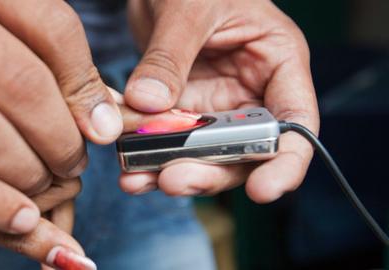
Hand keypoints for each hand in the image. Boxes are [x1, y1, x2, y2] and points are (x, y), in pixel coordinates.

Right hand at [0, 0, 122, 266]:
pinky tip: (19, 218)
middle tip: (73, 164)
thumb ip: (58, 61)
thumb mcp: (9, 21)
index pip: (52, 31)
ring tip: (48, 189)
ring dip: (28, 175)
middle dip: (59, 139)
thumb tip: (103, 124)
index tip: (102, 131)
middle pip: (20, 86)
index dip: (84, 89)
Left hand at [121, 0, 318, 202]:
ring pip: (204, 156)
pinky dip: (150, 159)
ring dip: (174, 172)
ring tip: (140, 180)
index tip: (263, 190)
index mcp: (277, 64)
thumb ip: (169, 56)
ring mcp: (215, 107)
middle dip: (212, 172)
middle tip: (174, 180)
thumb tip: (147, 104)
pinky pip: (170, 144)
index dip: (286, 162)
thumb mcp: (189, 8)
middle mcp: (250, 94)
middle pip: (245, 151)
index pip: (296, 122)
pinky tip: (130, 170)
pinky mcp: (183, 112)